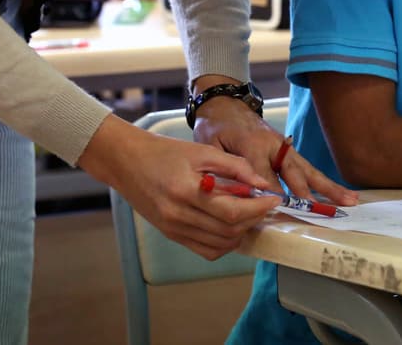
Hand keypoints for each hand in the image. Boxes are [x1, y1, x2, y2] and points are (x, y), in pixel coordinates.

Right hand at [78, 115, 279, 259]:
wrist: (127, 162)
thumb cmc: (164, 152)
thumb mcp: (202, 151)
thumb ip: (235, 167)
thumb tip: (261, 184)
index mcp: (187, 192)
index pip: (233, 212)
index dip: (258, 208)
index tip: (274, 200)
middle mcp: (179, 217)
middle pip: (229, 231)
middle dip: (254, 219)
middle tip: (264, 204)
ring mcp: (174, 230)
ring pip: (220, 244)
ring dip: (242, 232)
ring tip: (250, 213)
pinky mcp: (172, 235)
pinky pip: (206, 250)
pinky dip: (224, 242)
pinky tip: (231, 225)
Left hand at [192, 96, 358, 206]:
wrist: (226, 104)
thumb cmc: (215, 127)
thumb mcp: (210, 146)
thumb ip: (225, 168)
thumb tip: (238, 194)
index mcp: (252, 144)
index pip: (264, 174)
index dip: (271, 194)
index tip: (280, 212)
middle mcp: (275, 145)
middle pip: (294, 172)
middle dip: (305, 193)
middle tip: (319, 210)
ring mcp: (286, 148)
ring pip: (309, 171)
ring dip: (329, 188)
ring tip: (349, 201)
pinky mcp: (291, 151)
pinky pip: (309, 169)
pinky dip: (325, 184)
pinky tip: (341, 195)